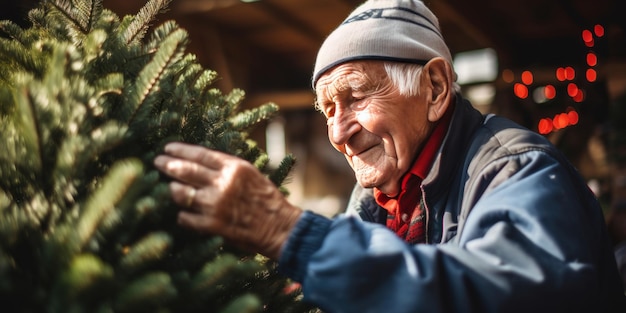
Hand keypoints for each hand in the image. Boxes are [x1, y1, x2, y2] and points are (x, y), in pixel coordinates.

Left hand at [153, 142, 301, 258]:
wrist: (280, 228)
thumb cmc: (266, 200)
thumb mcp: (251, 174)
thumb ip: (227, 167)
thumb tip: (200, 161)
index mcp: (234, 168)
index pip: (199, 154)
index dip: (180, 150)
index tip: (167, 149)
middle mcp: (223, 183)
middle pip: (185, 170)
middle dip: (167, 165)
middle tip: (158, 163)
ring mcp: (215, 205)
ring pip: (180, 193)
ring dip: (172, 190)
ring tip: (170, 188)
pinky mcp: (212, 225)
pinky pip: (185, 217)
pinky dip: (182, 215)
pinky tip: (183, 213)